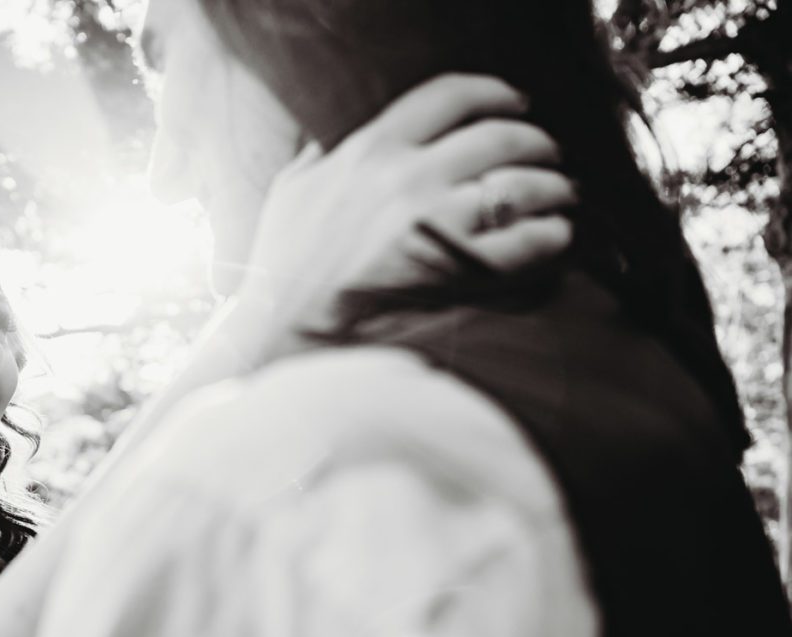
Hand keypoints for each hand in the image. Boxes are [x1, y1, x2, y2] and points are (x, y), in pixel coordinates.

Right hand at [237, 73, 576, 357]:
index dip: (494, 93)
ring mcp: (436, 225)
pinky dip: (552, 236)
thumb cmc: (283, 270)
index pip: (449, 96)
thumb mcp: (288, 196)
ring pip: (523, 186)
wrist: (288, 334)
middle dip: (536, 142)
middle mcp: (407, 178)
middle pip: (499, 137)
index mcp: (369, 151)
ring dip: (554, 187)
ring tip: (561, 195)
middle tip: (548, 155)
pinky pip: (529, 243)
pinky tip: (555, 237)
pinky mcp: (458, 273)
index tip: (514, 103)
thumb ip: (317, 160)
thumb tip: (328, 144)